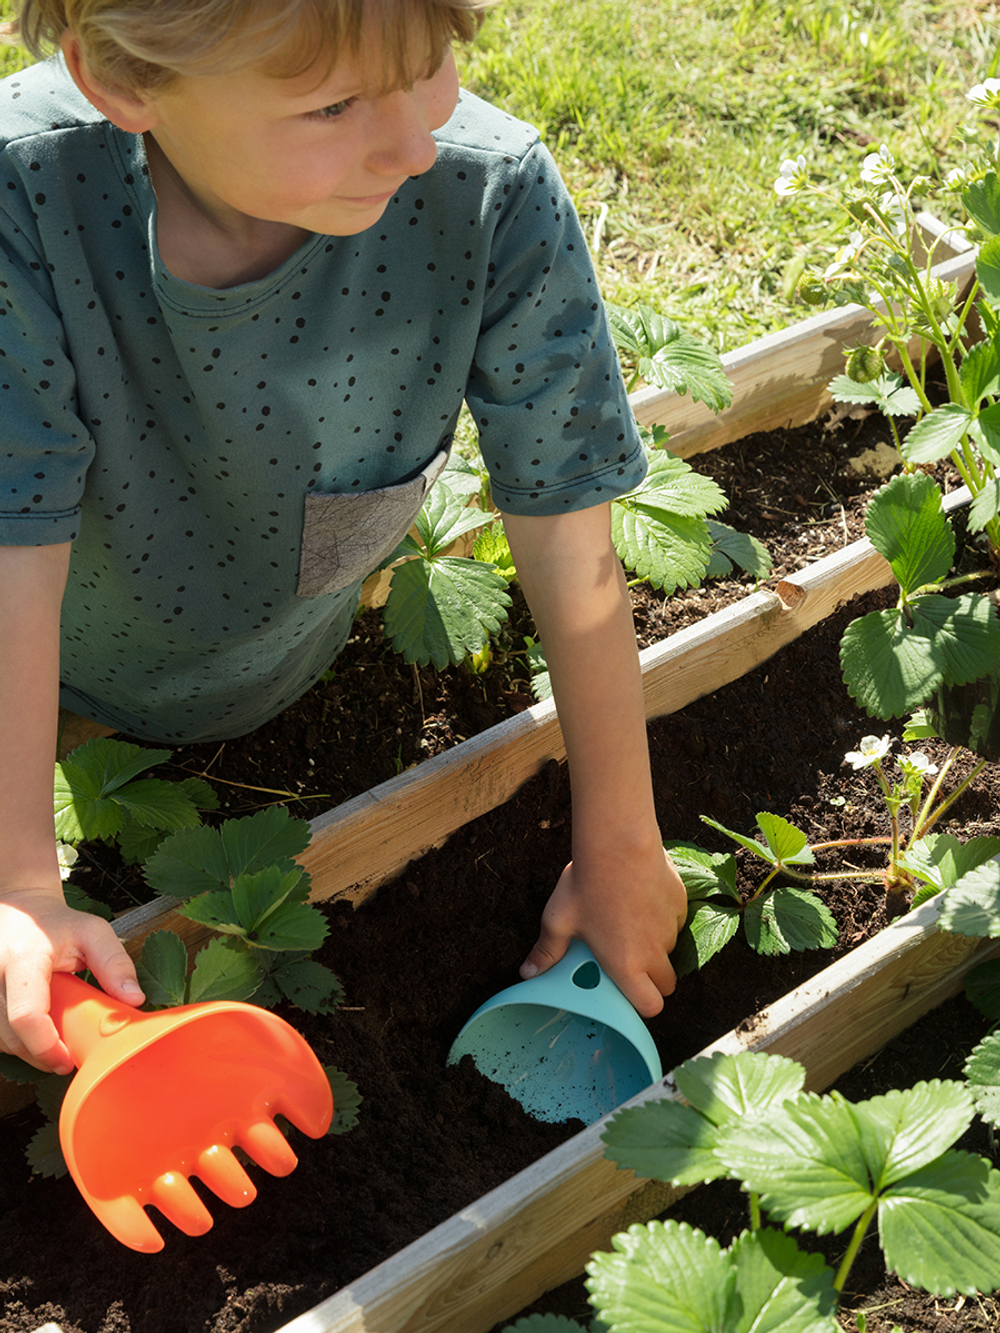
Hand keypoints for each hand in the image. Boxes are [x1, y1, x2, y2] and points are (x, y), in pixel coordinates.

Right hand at [0, 887, 144, 1073]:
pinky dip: (16, 1041)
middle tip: (68, 1058)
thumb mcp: (92, 932)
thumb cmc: (55, 923)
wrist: (19, 910)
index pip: (26, 1015)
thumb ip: (114, 963)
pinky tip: (36, 1032)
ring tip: (55, 1043)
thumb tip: (133, 998)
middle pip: (11, 1036)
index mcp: (24, 959)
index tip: (67, 1059)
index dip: (45, 1046)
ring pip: (0, 1039)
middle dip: (40, 1055)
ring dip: (28, 1050)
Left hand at [519, 842, 686, 1017]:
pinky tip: (641, 899)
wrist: (618, 844)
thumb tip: (528, 972)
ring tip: (629, 923)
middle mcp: (655, 953)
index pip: (651, 1006)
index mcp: (627, 965)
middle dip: (652, 978)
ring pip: (670, 950)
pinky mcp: (680, 905)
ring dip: (656, 946)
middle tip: (629, 959)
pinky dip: (663, 918)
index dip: (643, 1004)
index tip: (629, 992)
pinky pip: (675, 922)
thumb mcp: (559, 920)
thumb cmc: (587, 884)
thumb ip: (547, 951)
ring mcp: (671, 929)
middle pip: (667, 983)